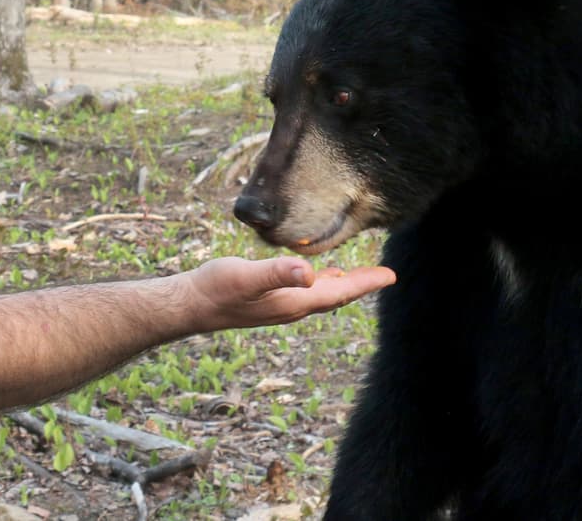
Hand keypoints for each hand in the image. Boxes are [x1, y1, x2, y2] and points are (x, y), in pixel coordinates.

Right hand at [182, 256, 396, 332]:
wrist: (190, 305)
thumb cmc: (216, 288)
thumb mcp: (246, 276)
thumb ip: (277, 273)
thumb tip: (310, 273)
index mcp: (293, 302)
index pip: (338, 293)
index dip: (365, 283)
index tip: (390, 276)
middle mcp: (291, 308)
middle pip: (335, 296)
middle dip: (361, 285)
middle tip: (385, 276)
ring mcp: (280, 306)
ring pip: (321, 296)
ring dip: (343, 286)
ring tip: (360, 277)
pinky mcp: (269, 301)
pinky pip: (305, 294)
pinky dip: (320, 284)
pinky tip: (318, 277)